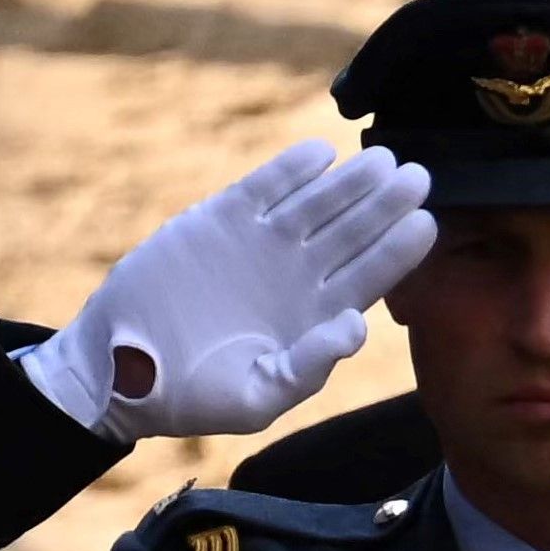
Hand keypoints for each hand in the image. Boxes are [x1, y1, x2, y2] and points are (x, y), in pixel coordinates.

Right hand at [22, 141, 433, 439]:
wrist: (123, 368)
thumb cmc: (196, 396)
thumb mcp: (258, 397)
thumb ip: (308, 367)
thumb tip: (356, 326)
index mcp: (317, 317)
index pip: (371, 277)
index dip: (399, 249)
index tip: (426, 223)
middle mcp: (298, 276)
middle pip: (353, 232)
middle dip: (385, 205)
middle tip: (418, 176)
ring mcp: (261, 244)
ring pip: (316, 204)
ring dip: (348, 183)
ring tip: (381, 160)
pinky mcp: (219, 220)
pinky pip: (263, 189)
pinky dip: (289, 171)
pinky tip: (320, 154)